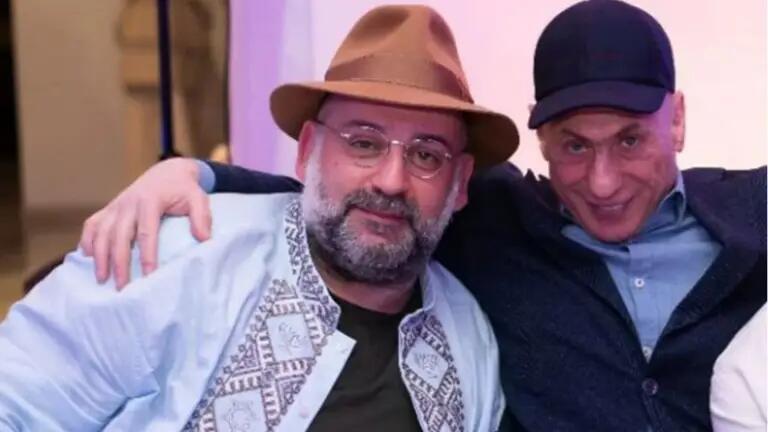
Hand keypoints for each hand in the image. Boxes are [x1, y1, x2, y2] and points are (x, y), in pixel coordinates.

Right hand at [79, 158, 211, 288]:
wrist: (167, 172)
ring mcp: (116, 205)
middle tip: (122, 287)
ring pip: (101, 232)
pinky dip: (87, 240)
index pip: (146, 233)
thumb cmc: (184, 189)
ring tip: (102, 279)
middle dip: (119, 263)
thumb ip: (201, 216)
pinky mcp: (109, 208)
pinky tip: (87, 257)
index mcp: (150, 201)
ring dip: (100, 256)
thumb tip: (204, 239)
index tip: (149, 277)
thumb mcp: (198, 197)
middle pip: (119, 236)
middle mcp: (128, 203)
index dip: (147, 256)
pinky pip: (92, 224)